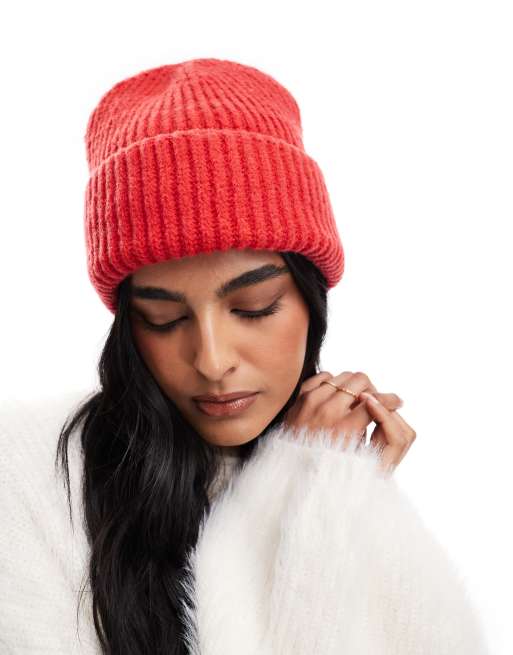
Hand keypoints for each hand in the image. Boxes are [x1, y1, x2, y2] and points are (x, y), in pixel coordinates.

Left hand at [283, 370, 415, 473]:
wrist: (288, 465)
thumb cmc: (325, 464)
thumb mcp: (352, 454)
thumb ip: (366, 429)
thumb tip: (382, 408)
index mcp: (344, 428)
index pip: (376, 401)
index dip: (391, 400)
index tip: (396, 401)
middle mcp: (328, 410)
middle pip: (360, 380)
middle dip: (372, 388)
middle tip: (374, 399)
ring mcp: (312, 400)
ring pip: (343, 376)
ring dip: (353, 384)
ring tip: (356, 397)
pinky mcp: (301, 396)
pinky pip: (324, 377)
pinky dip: (334, 382)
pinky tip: (337, 393)